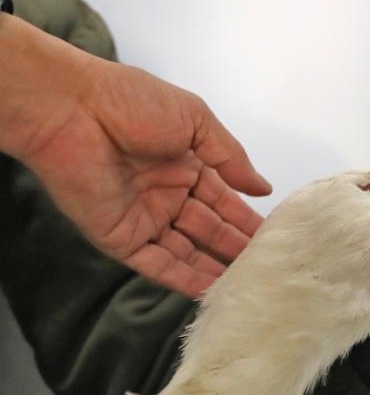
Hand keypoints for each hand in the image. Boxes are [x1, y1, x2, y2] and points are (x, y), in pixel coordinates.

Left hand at [0, 17, 271, 297]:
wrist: (71, 110)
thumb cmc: (133, 104)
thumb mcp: (196, 120)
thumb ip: (231, 157)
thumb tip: (262, 188)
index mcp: (185, 164)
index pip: (222, 200)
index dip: (246, 219)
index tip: (274, 238)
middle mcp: (166, 194)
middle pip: (208, 229)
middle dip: (236, 247)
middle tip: (268, 267)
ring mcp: (143, 219)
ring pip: (186, 251)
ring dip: (215, 268)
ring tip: (248, 284)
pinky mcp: (120, 239)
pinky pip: (157, 264)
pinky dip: (183, 278)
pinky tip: (211, 290)